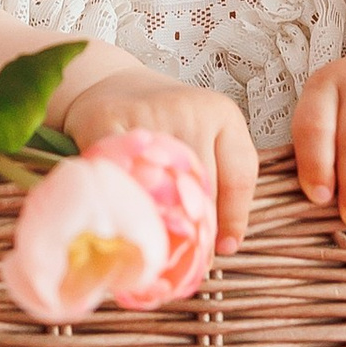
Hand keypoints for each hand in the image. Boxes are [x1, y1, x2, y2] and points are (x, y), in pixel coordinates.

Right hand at [60, 70, 255, 262]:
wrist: (109, 86)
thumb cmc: (165, 124)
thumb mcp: (206, 137)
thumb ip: (224, 182)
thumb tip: (223, 246)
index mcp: (222, 112)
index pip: (238, 178)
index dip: (232, 220)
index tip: (224, 248)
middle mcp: (190, 109)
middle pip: (202, 190)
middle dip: (197, 231)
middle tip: (188, 260)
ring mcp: (147, 115)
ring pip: (164, 191)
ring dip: (163, 225)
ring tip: (160, 245)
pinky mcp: (106, 124)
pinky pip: (123, 182)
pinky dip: (127, 205)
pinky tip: (128, 220)